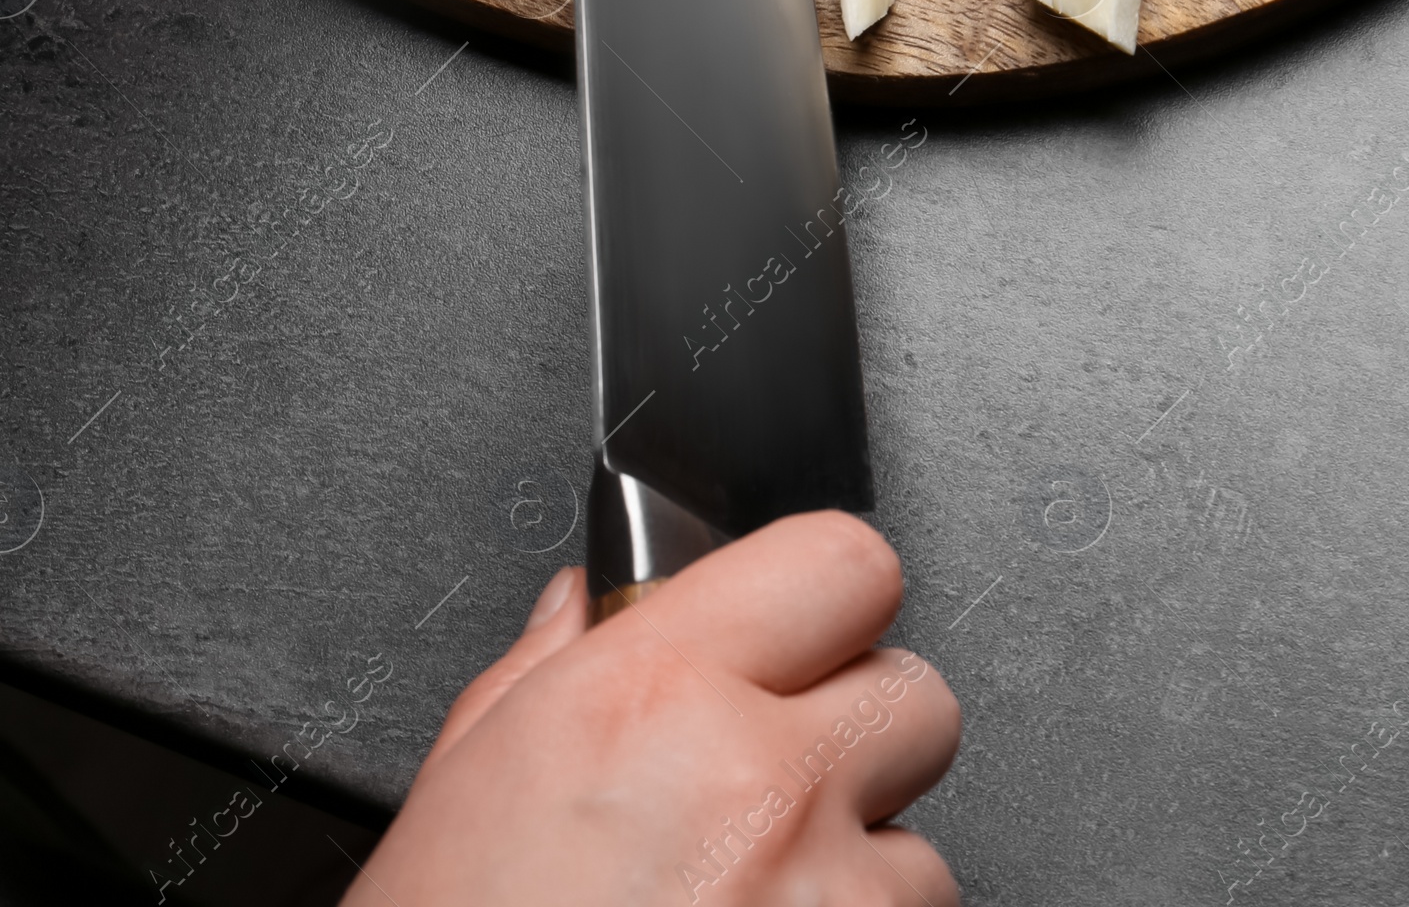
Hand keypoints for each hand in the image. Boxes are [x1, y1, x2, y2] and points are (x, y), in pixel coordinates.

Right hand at [357, 511, 960, 902]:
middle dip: (856, 742)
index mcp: (655, 697)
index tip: (795, 638)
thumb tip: (590, 601)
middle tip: (771, 796)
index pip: (842, 560)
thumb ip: (546, 670)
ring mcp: (832, 905)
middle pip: (916, 697)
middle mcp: (763, 785)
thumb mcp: (460, 792)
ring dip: (856, 883)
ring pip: (924, 854)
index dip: (823, 601)